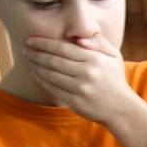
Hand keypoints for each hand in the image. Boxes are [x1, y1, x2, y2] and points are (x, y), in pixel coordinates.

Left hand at [26, 31, 146, 138]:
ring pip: (51, 74)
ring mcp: (80, 89)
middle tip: (24, 48)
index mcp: (94, 59)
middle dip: (36, 53)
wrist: (122, 109)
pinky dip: (42, 80)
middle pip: (54, 60)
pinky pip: (53, 89)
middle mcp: (86, 73)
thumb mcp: (113, 56)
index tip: (31, 40)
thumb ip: (98, 42)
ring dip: (36, 66)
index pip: (63, 48)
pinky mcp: (75, 102)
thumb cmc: (115, 80)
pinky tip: (36, 73)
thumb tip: (77, 37)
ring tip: (28, 59)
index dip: (44, 43)